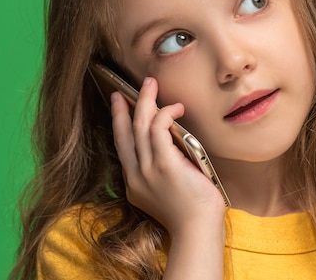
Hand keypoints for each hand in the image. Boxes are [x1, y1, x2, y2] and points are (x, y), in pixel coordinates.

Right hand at [110, 77, 225, 234]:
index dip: (118, 122)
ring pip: (140, 126)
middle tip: (126, 89)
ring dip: (145, 101)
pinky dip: (165, 114)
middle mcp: (136, 175)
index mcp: (134, 182)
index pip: (122, 146)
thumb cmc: (191, 213)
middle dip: (124, 107)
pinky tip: (174, 107)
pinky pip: (158, 130)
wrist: (197, 230)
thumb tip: (169, 143)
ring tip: (151, 85)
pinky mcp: (164, 164)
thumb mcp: (166, 190)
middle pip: (124, 132)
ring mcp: (148, 170)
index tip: (118, 105)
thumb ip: (161, 169)